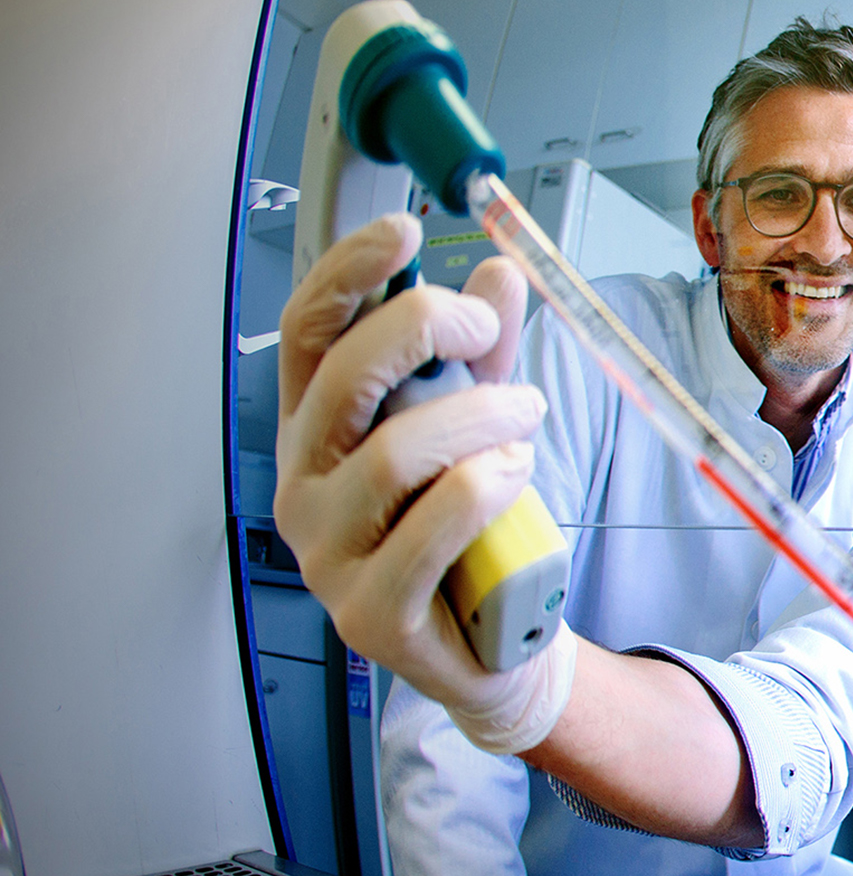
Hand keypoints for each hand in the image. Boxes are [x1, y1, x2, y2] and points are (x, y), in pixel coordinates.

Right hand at [272, 213, 572, 752]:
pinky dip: (483, 487)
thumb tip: (500, 273)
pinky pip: (428, 528)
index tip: (405, 230)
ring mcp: (327, 554)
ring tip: (525, 417)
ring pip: (394, 453)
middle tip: (489, 333)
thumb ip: (484, 354)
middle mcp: (304, 486)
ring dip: (478, 417)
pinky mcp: (369, 614)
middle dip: (428, 329)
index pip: (308, 333)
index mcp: (317, 430)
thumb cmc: (475, 528)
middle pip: (346, 376)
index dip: (348, 272)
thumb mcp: (482, 422)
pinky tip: (513, 474)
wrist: (498, 645)